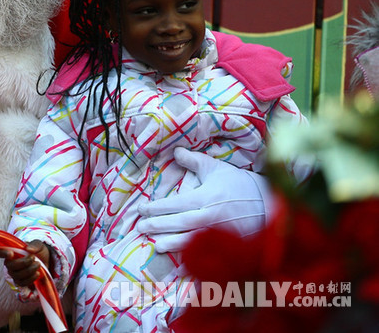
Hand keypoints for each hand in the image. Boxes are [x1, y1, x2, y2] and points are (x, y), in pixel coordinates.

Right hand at [0, 240, 50, 288]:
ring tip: (38, 264)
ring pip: (16, 275)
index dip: (0, 253)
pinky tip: (37, 273)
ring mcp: (14, 273)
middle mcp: (9, 262)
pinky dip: (31, 278)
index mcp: (10, 251)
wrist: (45, 261)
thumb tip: (28, 249)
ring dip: (29, 270)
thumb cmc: (38, 251)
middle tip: (33, 257)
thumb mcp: (38, 245)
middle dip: (23, 263)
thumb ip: (34, 245)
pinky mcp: (20, 281)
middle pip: (9, 266)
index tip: (11, 253)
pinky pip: (22, 283)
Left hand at [136, 148, 271, 252]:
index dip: (155, 208)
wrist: (269, 202)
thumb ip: (193, 160)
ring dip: (170, 243)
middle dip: (157, 225)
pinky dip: (192, 256)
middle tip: (140, 226)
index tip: (141, 209)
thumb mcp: (216, 168)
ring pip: (189, 241)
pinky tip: (180, 258)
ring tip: (154, 245)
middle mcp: (210, 216)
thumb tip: (175, 151)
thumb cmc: (239, 183)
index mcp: (206, 197)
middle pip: (178, 223)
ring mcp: (219, 233)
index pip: (174, 204)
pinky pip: (206, 252)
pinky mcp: (228, 245)